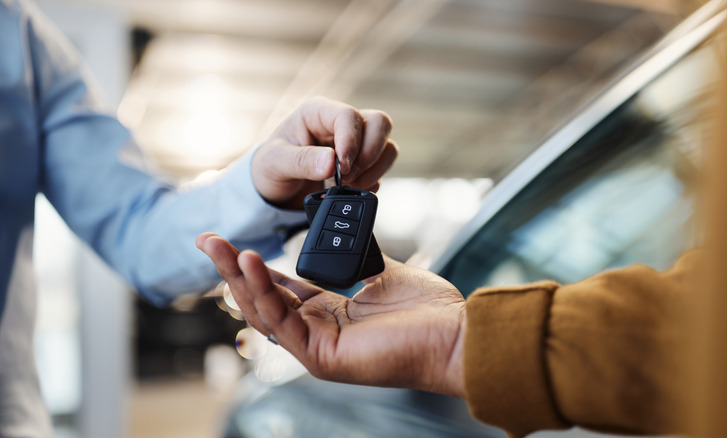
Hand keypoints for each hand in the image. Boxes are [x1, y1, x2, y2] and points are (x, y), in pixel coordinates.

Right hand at [196, 232, 466, 397]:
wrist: (454, 333)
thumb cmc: (426, 310)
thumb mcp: (378, 271)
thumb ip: (351, 256)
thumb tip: (337, 231)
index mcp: (329, 313)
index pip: (280, 288)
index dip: (254, 266)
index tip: (232, 239)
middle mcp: (317, 332)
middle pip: (262, 299)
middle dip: (232, 269)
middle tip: (207, 238)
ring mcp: (317, 347)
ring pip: (265, 310)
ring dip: (239, 277)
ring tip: (219, 246)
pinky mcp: (322, 356)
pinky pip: (283, 320)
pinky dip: (264, 291)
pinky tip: (251, 262)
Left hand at [251, 96, 397, 209]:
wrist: (274, 190)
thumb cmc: (270, 167)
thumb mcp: (275, 164)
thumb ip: (302, 161)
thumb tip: (331, 162)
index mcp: (318, 112)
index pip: (349, 116)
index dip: (352, 141)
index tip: (343, 167)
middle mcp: (340, 123)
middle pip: (379, 123)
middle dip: (370, 154)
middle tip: (349, 176)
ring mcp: (356, 142)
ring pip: (387, 146)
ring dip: (373, 170)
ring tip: (348, 186)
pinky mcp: (363, 163)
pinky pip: (382, 168)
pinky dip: (372, 183)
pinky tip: (350, 190)